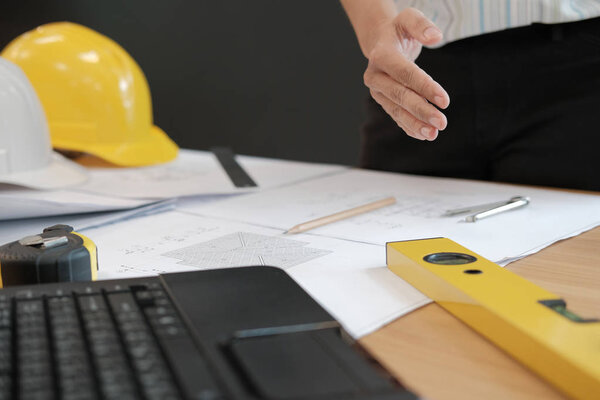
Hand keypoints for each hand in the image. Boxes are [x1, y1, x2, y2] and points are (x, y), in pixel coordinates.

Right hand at [363, 8, 449, 140]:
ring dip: (415, 124)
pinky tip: (424, 135)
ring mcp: (377, 91)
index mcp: (381, 55)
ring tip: (433, 134)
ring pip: (396, 110)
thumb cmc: (398, 30)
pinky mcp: (383, 100)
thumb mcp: (409, 18)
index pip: (405, 74)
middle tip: (442, 122)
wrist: (380, 41)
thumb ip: (422, 25)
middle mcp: (375, 76)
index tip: (445, 101)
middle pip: (400, 96)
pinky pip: (396, 116)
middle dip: (421, 111)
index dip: (425, 87)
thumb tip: (435, 37)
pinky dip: (410, 127)